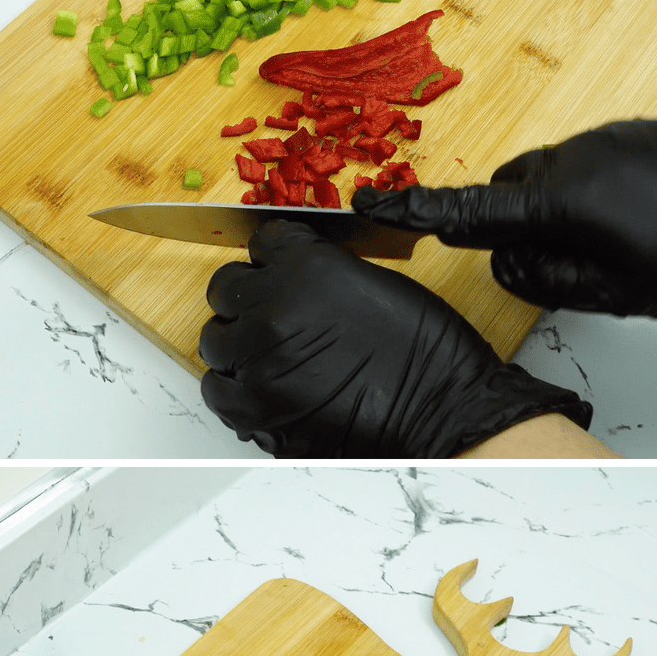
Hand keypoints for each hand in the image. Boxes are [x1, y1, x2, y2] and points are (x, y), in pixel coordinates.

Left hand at [197, 219, 589, 456]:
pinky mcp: (250, 407)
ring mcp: (256, 360)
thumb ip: (321, 272)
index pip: (261, 244)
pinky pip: (216, 388)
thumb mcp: (373, 281)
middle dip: (246, 300)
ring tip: (267, 355)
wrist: (442, 412)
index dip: (271, 260)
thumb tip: (292, 275)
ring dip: (236, 344)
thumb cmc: (424, 352)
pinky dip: (232, 386)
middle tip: (270, 317)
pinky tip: (259, 386)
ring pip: (215, 340)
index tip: (276, 271)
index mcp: (305, 268)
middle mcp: (272, 309)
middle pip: (226, 290)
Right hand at [353, 119, 656, 317]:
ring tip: (621, 237)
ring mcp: (604, 137)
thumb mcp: (612, 292)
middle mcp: (573, 158)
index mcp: (557, 202)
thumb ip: (541, 276)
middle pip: (510, 190)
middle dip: (522, 222)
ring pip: (550, 177)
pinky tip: (639, 215)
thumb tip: (511, 259)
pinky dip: (595, 190)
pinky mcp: (630, 130)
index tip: (371, 202)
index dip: (412, 208)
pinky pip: (586, 161)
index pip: (464, 209)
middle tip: (575, 258)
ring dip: (562, 206)